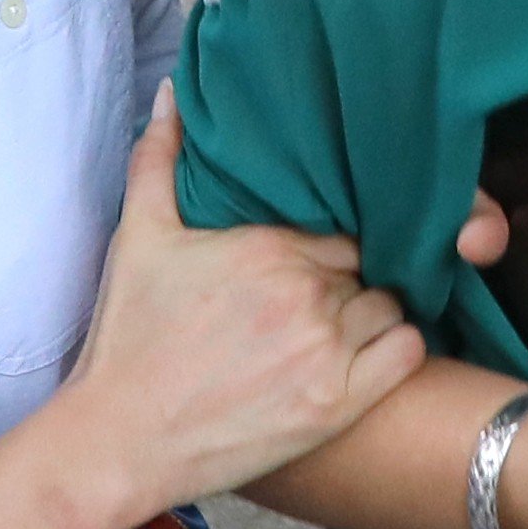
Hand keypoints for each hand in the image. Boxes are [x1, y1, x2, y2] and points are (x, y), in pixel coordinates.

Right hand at [42, 104, 432, 516]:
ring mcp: (325, 351)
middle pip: (368, 265)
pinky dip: (398, 348)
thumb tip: (173, 92)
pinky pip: (408, 354)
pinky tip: (368, 355)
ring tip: (345, 329)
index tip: (316, 260)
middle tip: (325, 299)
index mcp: (268, 246)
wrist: (120, 436)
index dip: (331, 243)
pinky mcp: (336, 405)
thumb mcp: (138, 237)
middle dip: (351, 278)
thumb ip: (159, 158)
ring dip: (375, 313)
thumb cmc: (128, 337)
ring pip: (391, 306)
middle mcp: (305, 292)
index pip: (342, 226)